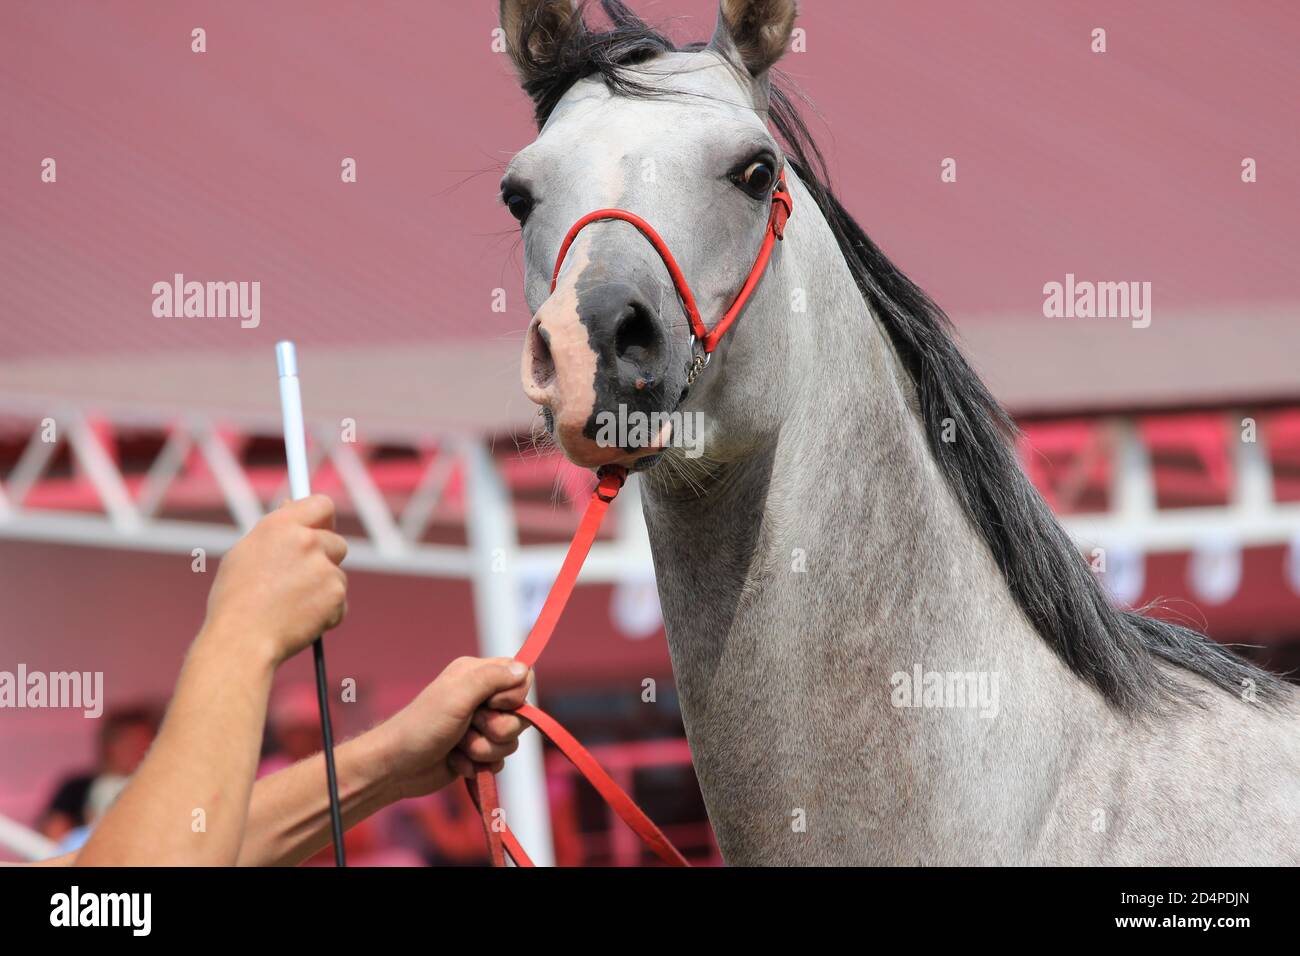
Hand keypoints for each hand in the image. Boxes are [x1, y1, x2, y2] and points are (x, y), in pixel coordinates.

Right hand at [203, 495, 347, 666]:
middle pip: (336, 542)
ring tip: (291, 607)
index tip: (323, 528)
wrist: (242, 641)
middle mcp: (306, 541)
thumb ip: (275, 531)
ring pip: (337, 574)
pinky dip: (327, 612)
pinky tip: (300, 621)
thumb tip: (292, 507)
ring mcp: (324, 567)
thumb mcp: (245, 554)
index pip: (321, 504)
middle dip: (325, 559)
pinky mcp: (336, 594)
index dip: (324, 518)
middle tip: (300, 581)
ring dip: (323, 588)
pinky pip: (339, 601)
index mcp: (280, 526)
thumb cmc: (235, 601)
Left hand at [378, 657, 533, 798]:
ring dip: (484, 750)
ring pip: (510, 741)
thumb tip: (524, 668)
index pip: (522, 677)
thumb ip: (492, 678)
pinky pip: (498, 762)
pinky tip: (455, 761)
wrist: (395, 768)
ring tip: (459, 747)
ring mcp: (480, 727)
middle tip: (469, 727)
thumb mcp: (458, 696)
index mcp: (477, 675)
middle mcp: (481, 698)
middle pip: (520, 714)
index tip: (492, 704)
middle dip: (497, 729)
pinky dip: (477, 765)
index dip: (514, 696)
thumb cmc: (421, 726)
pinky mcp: (476, 752)